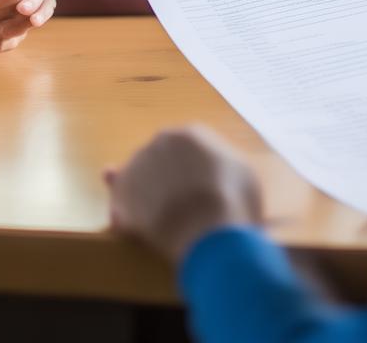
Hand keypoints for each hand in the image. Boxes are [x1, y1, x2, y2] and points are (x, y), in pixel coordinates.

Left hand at [104, 125, 262, 262]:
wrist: (208, 230)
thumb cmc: (235, 202)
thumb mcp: (245, 176)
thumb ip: (228, 166)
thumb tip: (221, 173)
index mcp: (192, 135)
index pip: (186, 150)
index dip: (191, 173)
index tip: (197, 192)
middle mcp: (161, 141)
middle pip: (161, 161)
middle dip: (167, 182)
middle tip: (179, 209)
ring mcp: (139, 164)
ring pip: (140, 180)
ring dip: (145, 197)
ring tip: (157, 225)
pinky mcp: (122, 192)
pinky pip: (121, 201)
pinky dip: (124, 214)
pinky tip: (127, 226)